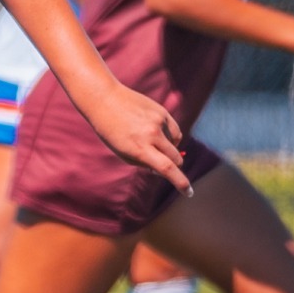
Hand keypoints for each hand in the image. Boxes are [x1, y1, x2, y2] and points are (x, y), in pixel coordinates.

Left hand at [75, 81, 190, 194]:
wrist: (105, 100)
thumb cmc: (111, 131)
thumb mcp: (123, 152)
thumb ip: (144, 162)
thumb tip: (165, 168)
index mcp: (139, 149)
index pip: (166, 169)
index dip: (180, 182)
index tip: (188, 192)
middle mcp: (151, 135)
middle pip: (176, 158)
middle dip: (174, 166)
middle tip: (164, 165)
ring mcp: (158, 122)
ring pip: (176, 144)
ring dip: (169, 149)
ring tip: (150, 142)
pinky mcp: (162, 112)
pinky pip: (175, 130)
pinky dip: (169, 136)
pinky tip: (156, 132)